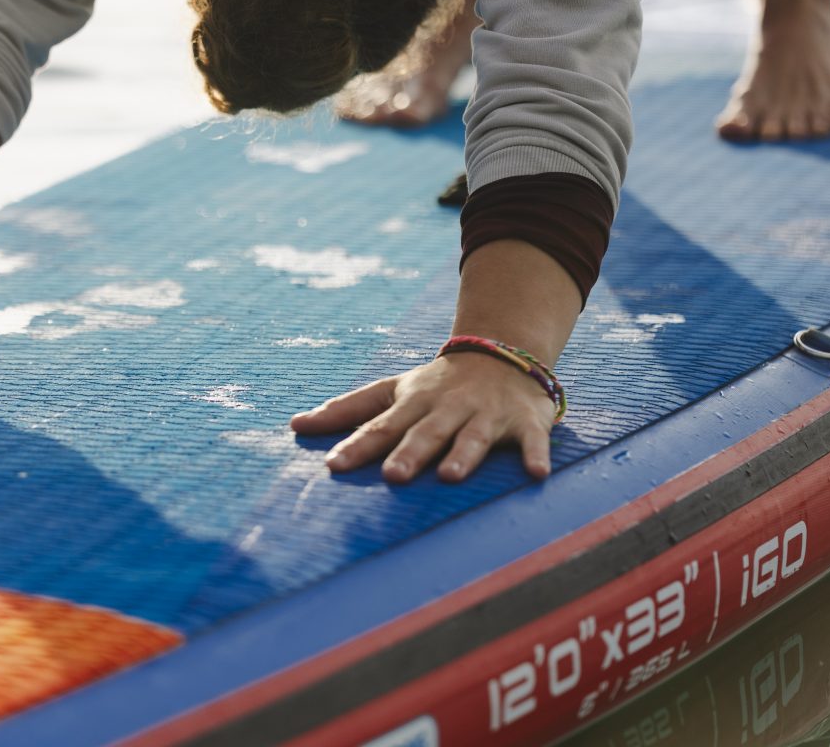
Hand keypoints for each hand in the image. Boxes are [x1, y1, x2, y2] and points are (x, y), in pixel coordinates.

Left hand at [290, 351, 553, 482]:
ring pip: (474, 436)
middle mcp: (447, 408)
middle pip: (424, 432)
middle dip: (409, 453)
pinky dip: (535, 456)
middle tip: (391, 477)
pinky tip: (535, 474)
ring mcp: (487, 414)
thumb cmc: (436, 385)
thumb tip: (294, 426)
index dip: (356, 446)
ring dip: (463, 455)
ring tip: (450, 476)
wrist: (501, 352)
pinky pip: (533, 441)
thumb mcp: (391, 390)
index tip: (333, 467)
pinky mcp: (525, 422)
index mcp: (413, 403)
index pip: (379, 426)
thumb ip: (346, 410)